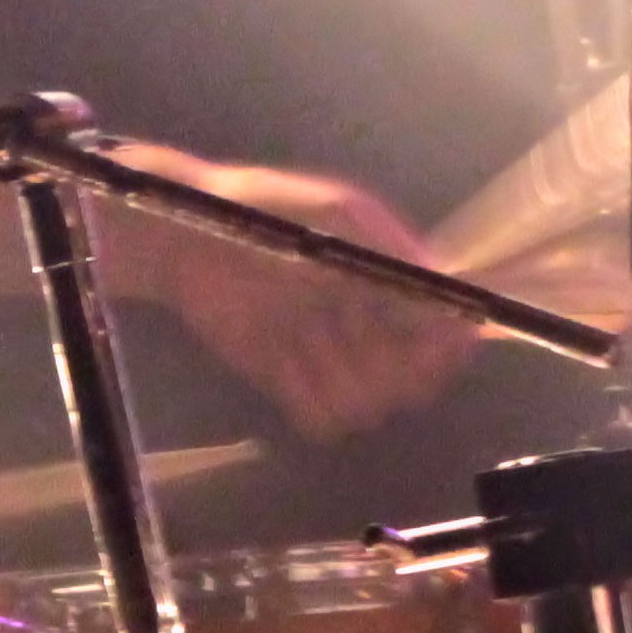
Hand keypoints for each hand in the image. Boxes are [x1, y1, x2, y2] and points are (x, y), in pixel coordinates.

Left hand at [107, 146, 477, 440]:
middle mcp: (364, 326)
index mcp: (385, 284)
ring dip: (345, 381)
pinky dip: (312, 403)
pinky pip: (322, 421)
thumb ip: (391, 246)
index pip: (440, 332)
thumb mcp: (337, 212)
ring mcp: (326, 357)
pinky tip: (287, 366)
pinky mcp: (288, 383)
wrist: (185, 239)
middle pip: (410, 381)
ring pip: (368, 406)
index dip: (442, 347)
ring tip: (307, 342)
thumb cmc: (264, 213)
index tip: (432, 349)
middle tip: (351, 338)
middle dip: (392, 369)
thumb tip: (446, 284)